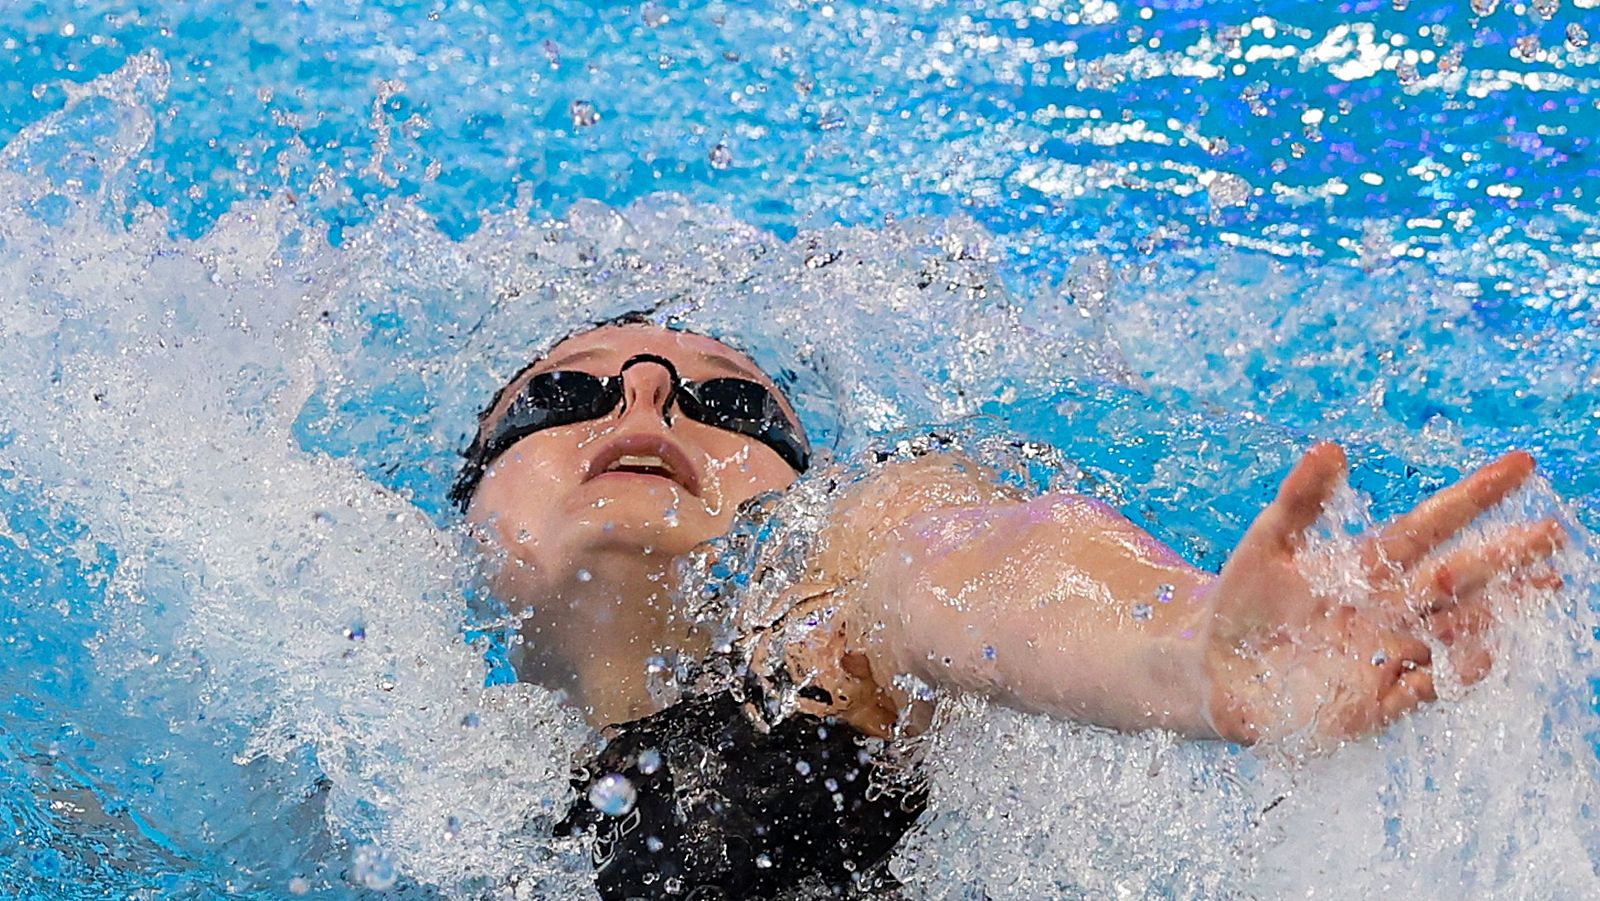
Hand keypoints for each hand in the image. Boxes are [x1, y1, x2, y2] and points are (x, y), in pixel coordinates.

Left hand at [1203, 443, 1565, 746]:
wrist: (1213, 669)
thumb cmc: (1244, 601)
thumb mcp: (1267, 544)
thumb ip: (1301, 500)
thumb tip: (1330, 446)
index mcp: (1370, 564)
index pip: (1432, 523)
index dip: (1476, 496)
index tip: (1521, 464)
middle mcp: (1390, 608)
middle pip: (1456, 577)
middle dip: (1505, 556)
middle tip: (1554, 532)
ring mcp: (1387, 654)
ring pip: (1453, 630)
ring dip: (1496, 612)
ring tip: (1542, 585)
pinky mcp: (1372, 703)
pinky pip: (1421, 689)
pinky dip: (1451, 674)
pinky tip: (1483, 654)